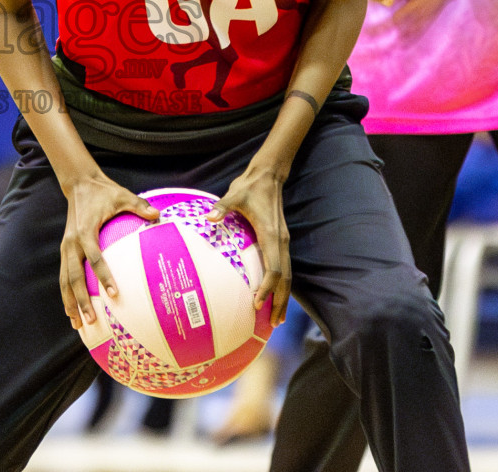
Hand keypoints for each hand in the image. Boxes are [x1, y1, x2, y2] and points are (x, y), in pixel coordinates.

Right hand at [60, 174, 158, 328]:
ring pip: (65, 280)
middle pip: (74, 276)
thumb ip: (139, 205)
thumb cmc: (104, 192)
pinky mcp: (65, 249)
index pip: (94, 258)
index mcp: (85, 231)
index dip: (103, 276)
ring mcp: (66, 247)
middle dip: (81, 299)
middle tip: (92, 319)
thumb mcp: (122, 195)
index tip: (113, 294)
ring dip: (70, 302)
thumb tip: (158, 215)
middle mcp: (72, 242)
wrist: (79, 184)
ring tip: (78, 324)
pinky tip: (72, 311)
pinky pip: (64, 275)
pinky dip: (67, 294)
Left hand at [208, 167, 289, 326]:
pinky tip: (273, 295)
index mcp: (271, 235)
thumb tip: (209, 217)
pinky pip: (284, 267)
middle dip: (281, 301)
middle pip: (286, 278)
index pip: (274, 269)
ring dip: (284, 296)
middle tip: (274, 323)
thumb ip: (222, 207)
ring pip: (288, 275)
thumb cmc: (249, 187)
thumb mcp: (234, 195)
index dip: (267, 287)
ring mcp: (282, 241)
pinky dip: (281, 284)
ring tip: (277, 318)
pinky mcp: (279, 239)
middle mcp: (280, 241)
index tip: (258, 302)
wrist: (268, 175)